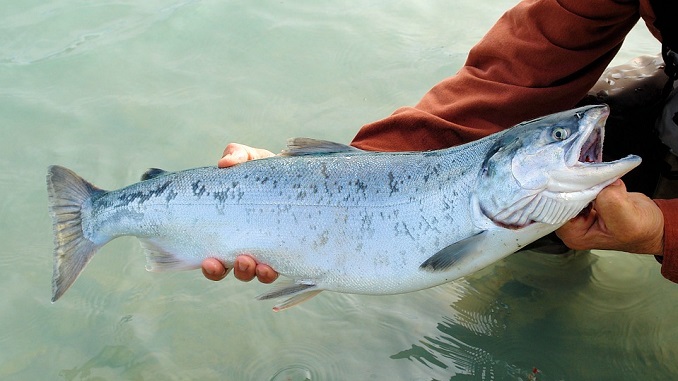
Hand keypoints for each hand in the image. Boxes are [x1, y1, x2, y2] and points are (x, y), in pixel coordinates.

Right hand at [202, 143, 278, 282]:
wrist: (301, 176)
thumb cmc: (268, 170)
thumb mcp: (250, 159)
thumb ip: (236, 155)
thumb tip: (224, 163)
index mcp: (229, 229)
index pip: (214, 255)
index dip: (210, 265)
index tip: (209, 260)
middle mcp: (245, 244)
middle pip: (229, 270)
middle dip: (227, 271)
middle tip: (230, 262)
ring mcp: (266, 249)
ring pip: (254, 273)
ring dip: (251, 272)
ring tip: (253, 264)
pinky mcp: (287, 249)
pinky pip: (279, 268)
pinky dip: (272, 270)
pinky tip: (271, 266)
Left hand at [556, 179, 663, 254]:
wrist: (652, 224)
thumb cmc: (640, 229)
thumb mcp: (626, 218)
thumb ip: (609, 201)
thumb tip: (601, 182)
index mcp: (574, 235)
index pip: (557, 210)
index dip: (564, 193)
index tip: (574, 178)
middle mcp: (571, 225)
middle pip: (561, 199)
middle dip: (573, 184)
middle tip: (583, 171)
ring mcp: (578, 212)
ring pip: (570, 190)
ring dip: (583, 180)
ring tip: (593, 174)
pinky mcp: (586, 200)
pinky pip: (581, 185)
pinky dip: (590, 178)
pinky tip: (598, 176)